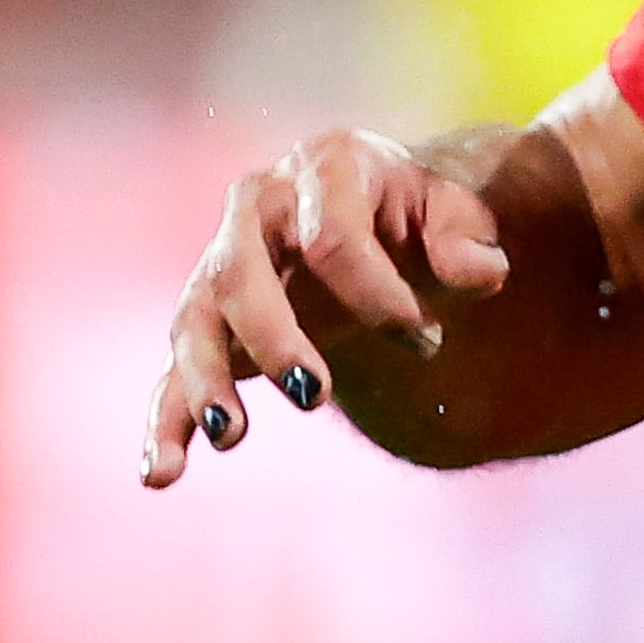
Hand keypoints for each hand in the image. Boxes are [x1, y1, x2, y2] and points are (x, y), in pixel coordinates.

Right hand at [146, 126, 509, 485]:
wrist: (374, 215)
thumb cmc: (415, 216)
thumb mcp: (453, 211)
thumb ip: (467, 238)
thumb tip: (482, 273)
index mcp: (323, 168)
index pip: (333, 238)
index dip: (378, 297)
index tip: (427, 341)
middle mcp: (256, 207)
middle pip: (240, 273)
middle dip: (274, 339)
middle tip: (318, 396)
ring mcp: (220, 264)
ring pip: (193, 322)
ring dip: (207, 380)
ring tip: (232, 436)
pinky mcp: (208, 323)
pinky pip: (172, 373)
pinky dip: (165, 423)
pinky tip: (161, 474)